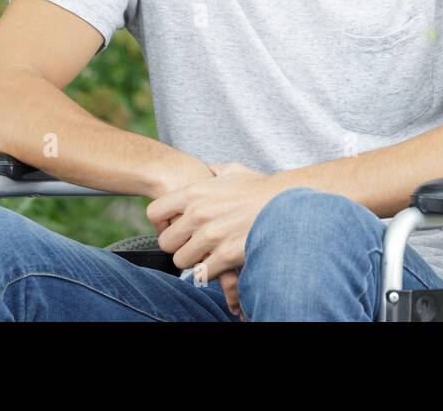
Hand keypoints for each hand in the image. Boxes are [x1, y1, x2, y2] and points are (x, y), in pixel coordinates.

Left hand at [146, 161, 276, 315]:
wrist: (288, 203)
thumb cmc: (262, 189)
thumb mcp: (234, 171)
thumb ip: (214, 171)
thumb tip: (207, 171)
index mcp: (195, 192)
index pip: (154, 212)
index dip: (164, 222)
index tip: (176, 226)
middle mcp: (198, 214)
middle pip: (165, 242)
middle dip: (179, 245)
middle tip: (194, 244)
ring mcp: (211, 236)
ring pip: (181, 261)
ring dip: (195, 260)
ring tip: (209, 254)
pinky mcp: (225, 255)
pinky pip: (203, 272)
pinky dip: (212, 271)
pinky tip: (223, 262)